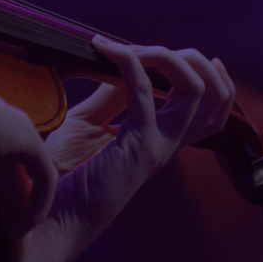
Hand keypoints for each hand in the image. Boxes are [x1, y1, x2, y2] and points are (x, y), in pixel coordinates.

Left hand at [41, 38, 234, 244]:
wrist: (47, 212)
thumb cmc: (62, 171)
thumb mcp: (90, 121)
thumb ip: (113, 93)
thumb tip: (123, 59)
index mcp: (162, 140)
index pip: (213, 109)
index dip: (214, 78)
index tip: (186, 54)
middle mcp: (169, 144)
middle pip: (215, 97)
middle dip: (195, 61)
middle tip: (155, 49)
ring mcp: (159, 147)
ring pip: (195, 90)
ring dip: (170, 58)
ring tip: (140, 49)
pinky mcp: (138, 147)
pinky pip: (145, 93)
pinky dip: (130, 63)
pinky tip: (108, 51)